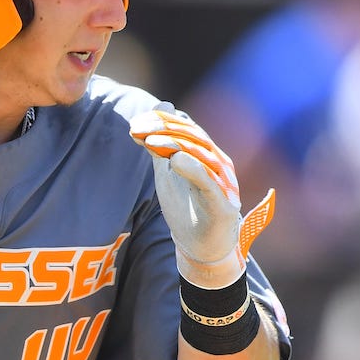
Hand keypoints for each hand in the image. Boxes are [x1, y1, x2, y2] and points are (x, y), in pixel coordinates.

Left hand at [130, 104, 274, 288]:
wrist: (200, 245)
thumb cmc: (186, 205)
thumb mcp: (167, 171)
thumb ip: (159, 145)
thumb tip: (152, 113)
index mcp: (206, 154)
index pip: (186, 128)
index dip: (162, 121)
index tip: (136, 121)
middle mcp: (218, 164)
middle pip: (194, 137)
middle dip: (165, 129)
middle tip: (139, 128)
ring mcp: (223, 183)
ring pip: (203, 155)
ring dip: (175, 144)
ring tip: (151, 141)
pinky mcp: (222, 205)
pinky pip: (210, 183)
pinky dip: (195, 169)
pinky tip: (177, 159)